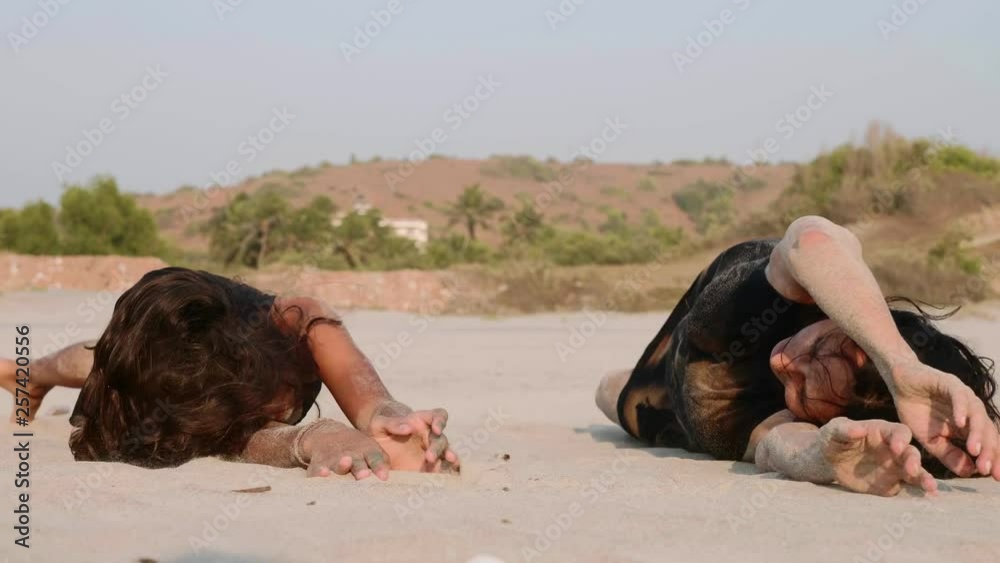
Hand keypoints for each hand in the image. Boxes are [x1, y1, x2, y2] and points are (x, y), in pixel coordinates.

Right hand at [300, 421, 389, 480]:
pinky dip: (319, 473)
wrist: (329, 434)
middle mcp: (351, 455)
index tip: (383, 477)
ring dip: (341, 465)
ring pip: (338, 464)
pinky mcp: (318, 464)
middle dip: (360, 468)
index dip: (379, 466)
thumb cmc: (358, 450)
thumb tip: (387, 478)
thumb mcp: (372, 450)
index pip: (375, 458)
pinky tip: (322, 474)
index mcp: (367, 451)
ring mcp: (334, 459)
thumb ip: (382, 463)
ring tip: (345, 464)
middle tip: (364, 475)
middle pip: (357, 462)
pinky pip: (317, 470)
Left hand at [365, 402, 458, 471]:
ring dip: (446, 459)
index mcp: (420, 420)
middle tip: (429, 458)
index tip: (436, 429)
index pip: (437, 416)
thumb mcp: (380, 422)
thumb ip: (393, 424)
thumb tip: (408, 428)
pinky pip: (438, 467)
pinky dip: (444, 471)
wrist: (372, 440)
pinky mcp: (425, 465)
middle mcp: (428, 435)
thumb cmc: (378, 425)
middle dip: (437, 448)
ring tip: (450, 465)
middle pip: (440, 439)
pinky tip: (447, 476)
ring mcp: (428, 451)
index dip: (440, 421)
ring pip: (443, 454)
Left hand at [820, 417, 936, 495]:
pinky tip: (928, 499)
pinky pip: (906, 489)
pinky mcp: (891, 485)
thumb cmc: (833, 438)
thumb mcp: (835, 431)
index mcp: (883, 432)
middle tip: (912, 470)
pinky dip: (917, 493)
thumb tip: (859, 429)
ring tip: (930, 488)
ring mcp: (895, 468)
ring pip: (914, 472)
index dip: (901, 439)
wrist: (828, 460)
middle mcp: (894, 450)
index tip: (896, 448)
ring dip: (923, 479)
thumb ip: (845, 430)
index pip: (899, 432)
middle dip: (914, 461)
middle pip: (910, 453)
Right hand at [890, 361, 999, 479]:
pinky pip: (959, 396)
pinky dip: (961, 409)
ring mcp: (963, 396)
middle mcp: (971, 411)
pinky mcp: (950, 383)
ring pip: (977, 414)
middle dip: (989, 451)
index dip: (993, 459)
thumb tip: (970, 472)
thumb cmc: (916, 410)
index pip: (987, 443)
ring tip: (974, 450)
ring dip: (977, 433)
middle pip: (987, 431)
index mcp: (970, 425)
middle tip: (987, 469)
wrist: (900, 383)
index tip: (995, 478)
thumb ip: (949, 454)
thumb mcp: (930, 440)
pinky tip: (960, 422)